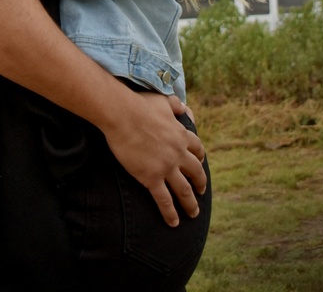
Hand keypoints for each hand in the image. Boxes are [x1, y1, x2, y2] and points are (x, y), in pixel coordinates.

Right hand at [105, 89, 206, 226]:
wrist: (122, 114)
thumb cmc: (139, 104)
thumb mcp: (162, 100)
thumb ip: (175, 104)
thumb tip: (183, 106)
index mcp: (181, 134)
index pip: (197, 149)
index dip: (199, 158)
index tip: (200, 164)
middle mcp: (178, 153)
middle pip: (195, 172)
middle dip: (200, 183)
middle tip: (201, 191)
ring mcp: (166, 167)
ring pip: (184, 190)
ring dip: (191, 204)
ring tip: (194, 213)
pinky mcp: (151, 178)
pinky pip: (164, 200)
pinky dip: (170, 213)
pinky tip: (173, 222)